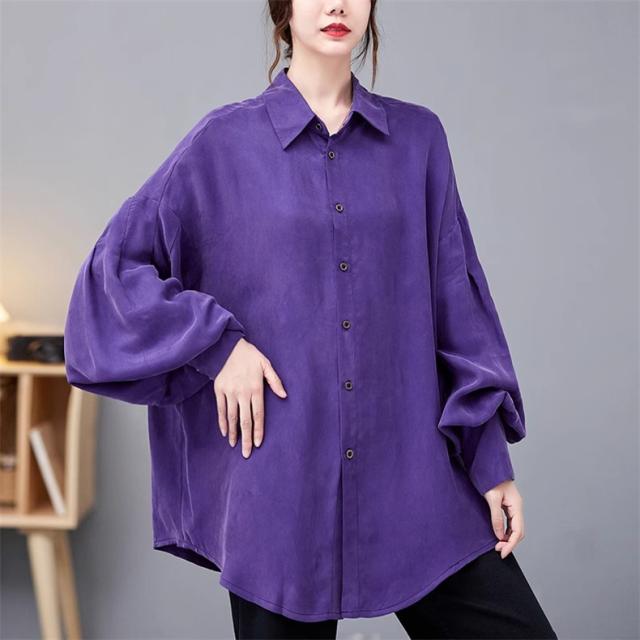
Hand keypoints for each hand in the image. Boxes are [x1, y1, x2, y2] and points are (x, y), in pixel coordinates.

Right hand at [213, 338, 286, 457]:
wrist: (227, 347)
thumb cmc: (250, 356)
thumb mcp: (266, 364)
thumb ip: (275, 381)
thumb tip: (284, 396)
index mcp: (256, 388)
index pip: (258, 414)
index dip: (258, 430)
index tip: (258, 444)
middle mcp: (242, 393)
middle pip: (245, 420)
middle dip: (246, 439)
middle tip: (246, 454)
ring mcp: (230, 392)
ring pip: (232, 417)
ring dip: (234, 433)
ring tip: (235, 446)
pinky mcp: (219, 390)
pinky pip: (220, 409)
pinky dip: (222, 422)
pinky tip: (225, 433)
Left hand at [484, 479, 524, 558]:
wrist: (489, 466)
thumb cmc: (490, 478)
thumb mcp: (492, 498)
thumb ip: (496, 517)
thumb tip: (500, 535)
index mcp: (516, 505)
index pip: (518, 531)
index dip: (511, 544)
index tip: (502, 552)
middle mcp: (517, 507)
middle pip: (518, 531)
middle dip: (510, 543)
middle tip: (498, 550)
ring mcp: (513, 506)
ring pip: (515, 527)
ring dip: (508, 538)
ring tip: (497, 544)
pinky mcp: (507, 505)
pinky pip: (510, 522)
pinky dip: (506, 531)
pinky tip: (499, 534)